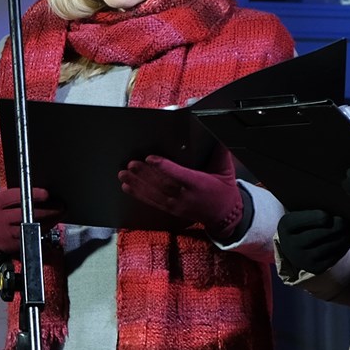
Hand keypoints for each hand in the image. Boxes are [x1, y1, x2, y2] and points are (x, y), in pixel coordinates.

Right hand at [0, 185, 59, 259]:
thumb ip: (14, 196)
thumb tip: (40, 192)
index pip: (17, 197)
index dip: (34, 195)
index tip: (47, 194)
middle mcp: (0, 218)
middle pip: (27, 214)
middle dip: (47, 210)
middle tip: (61, 206)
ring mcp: (6, 233)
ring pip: (31, 227)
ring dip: (49, 221)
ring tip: (59, 215)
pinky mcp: (11, 245)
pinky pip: (30, 238)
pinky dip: (42, 231)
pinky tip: (50, 225)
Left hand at [117, 155, 246, 236]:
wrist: (225, 216)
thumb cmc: (224, 191)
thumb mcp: (225, 170)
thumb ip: (220, 152)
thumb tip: (217, 133)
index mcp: (198, 184)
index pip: (179, 174)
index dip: (164, 166)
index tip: (150, 158)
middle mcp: (186, 196)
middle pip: (162, 184)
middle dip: (145, 174)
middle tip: (131, 164)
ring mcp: (177, 205)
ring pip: (154, 193)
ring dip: (137, 184)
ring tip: (124, 174)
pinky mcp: (171, 210)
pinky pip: (152, 202)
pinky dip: (139, 194)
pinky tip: (127, 187)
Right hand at [276, 208, 349, 275]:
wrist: (298, 247)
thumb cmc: (305, 223)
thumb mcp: (303, 214)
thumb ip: (315, 211)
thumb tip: (337, 216)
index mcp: (285, 226)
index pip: (300, 221)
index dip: (316, 218)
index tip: (328, 216)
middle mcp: (290, 245)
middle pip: (316, 235)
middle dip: (334, 228)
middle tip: (345, 222)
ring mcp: (302, 259)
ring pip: (327, 247)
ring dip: (342, 238)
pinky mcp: (315, 268)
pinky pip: (332, 258)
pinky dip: (342, 248)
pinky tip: (348, 240)